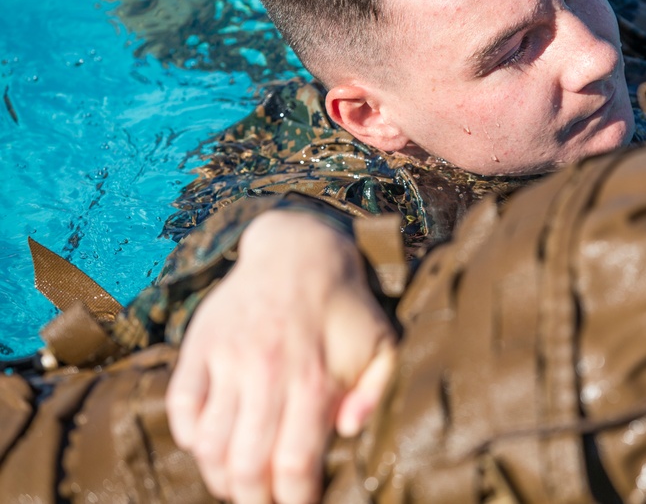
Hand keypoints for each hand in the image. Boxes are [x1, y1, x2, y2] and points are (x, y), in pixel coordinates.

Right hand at [166, 210, 396, 503]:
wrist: (299, 249)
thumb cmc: (345, 306)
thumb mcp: (382, 343)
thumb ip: (374, 391)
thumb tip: (348, 431)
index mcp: (315, 381)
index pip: (295, 467)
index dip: (293, 500)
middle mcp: (269, 374)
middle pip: (247, 466)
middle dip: (253, 499)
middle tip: (262, 500)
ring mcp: (229, 360)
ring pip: (209, 445)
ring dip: (219, 476)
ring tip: (235, 482)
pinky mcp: (200, 346)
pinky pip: (180, 407)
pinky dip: (189, 436)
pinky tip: (207, 443)